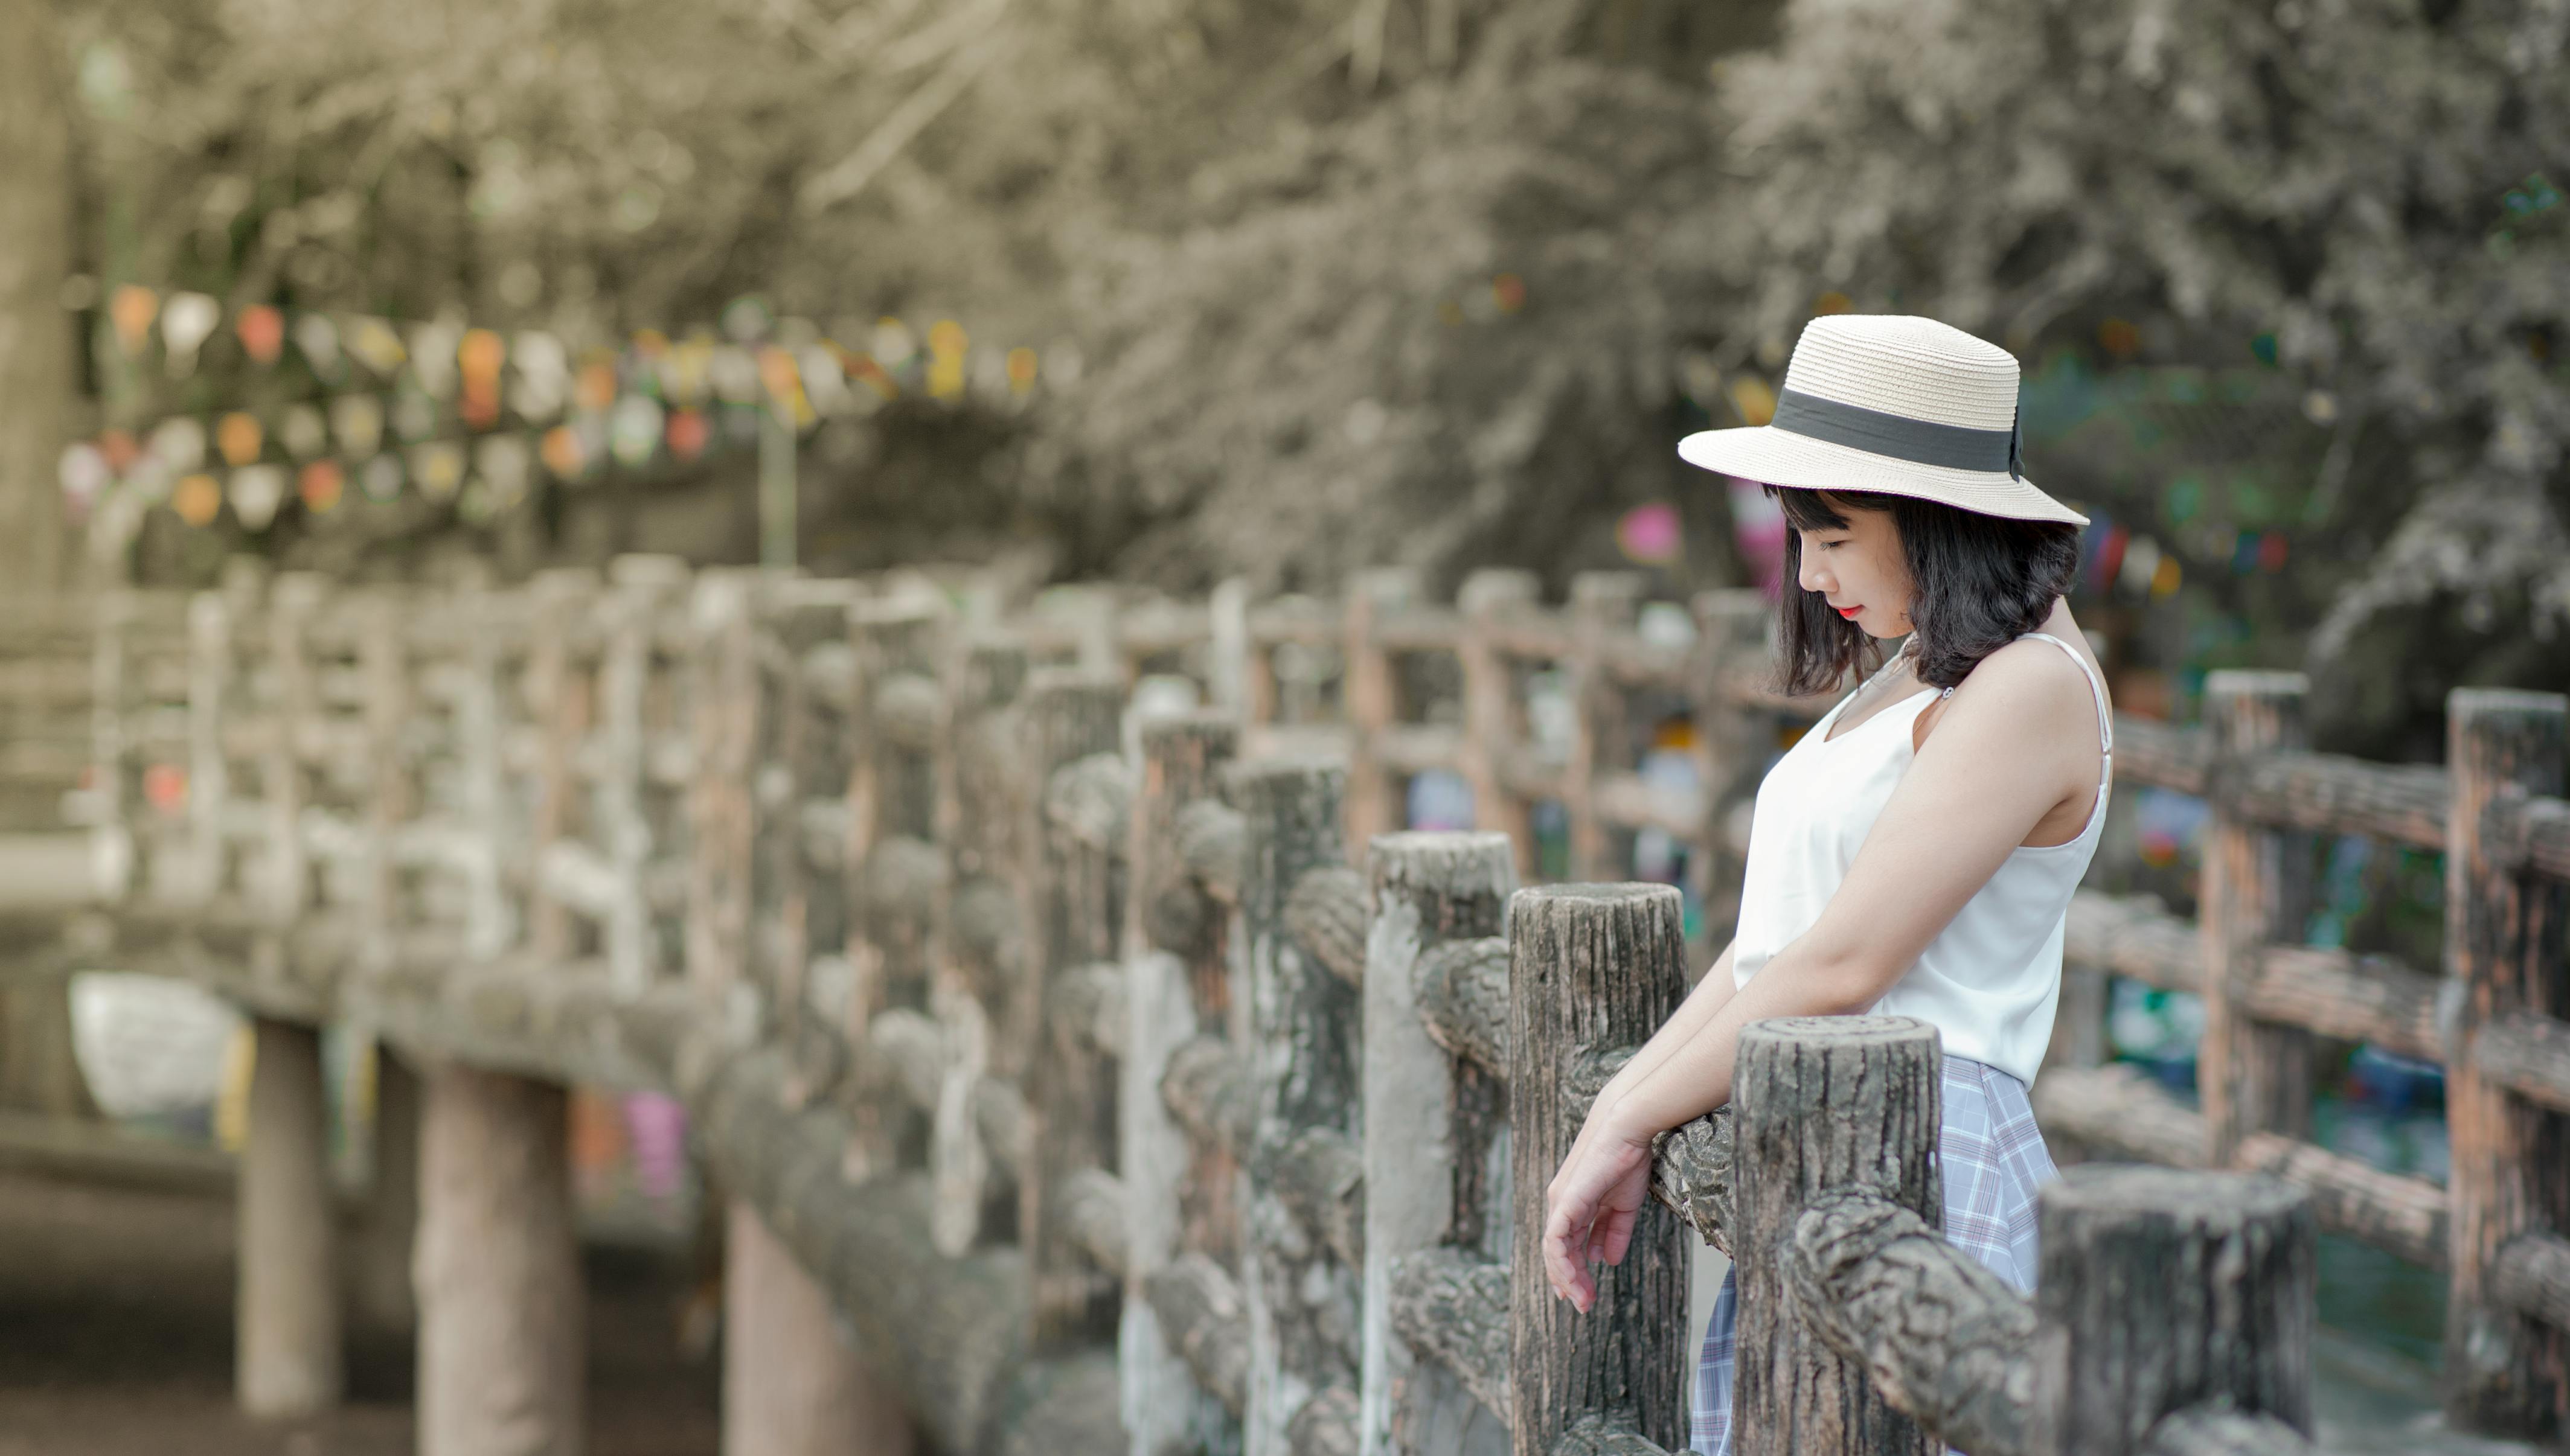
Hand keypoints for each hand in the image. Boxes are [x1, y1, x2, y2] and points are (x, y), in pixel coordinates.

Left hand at [1541, 1117, 1653, 1313]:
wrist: (1626, 1130)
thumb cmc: (1626, 1161)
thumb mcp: (1624, 1206)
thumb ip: (1614, 1232)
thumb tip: (1608, 1261)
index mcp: (1575, 1205)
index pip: (1567, 1245)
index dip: (1575, 1272)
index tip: (1585, 1295)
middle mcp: (1561, 1205)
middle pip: (1558, 1252)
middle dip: (1570, 1281)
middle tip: (1583, 1305)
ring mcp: (1560, 1203)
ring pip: (1554, 1250)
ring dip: (1567, 1278)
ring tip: (1582, 1299)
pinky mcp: (1564, 1201)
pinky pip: (1555, 1240)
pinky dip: (1561, 1262)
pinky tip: (1573, 1279)